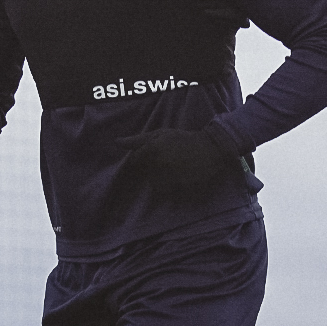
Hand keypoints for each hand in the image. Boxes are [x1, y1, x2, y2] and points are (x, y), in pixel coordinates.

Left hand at [114, 124, 239, 192]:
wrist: (210, 148)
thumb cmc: (183, 139)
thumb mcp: (161, 134)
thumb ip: (138, 140)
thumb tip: (116, 142)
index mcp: (152, 149)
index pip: (135, 161)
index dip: (141, 160)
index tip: (151, 157)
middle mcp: (158, 163)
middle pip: (144, 174)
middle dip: (152, 169)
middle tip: (167, 162)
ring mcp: (168, 176)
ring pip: (155, 184)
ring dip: (161, 179)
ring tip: (174, 169)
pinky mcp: (178, 186)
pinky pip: (166, 191)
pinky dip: (170, 186)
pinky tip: (179, 176)